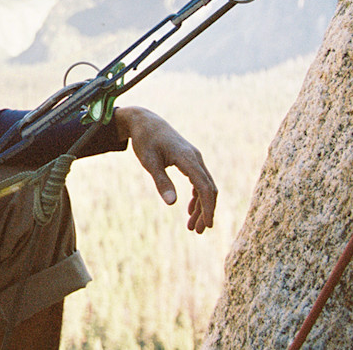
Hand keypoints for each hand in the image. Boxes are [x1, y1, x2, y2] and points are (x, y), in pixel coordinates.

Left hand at [114, 106, 217, 233]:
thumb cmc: (145, 141)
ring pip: (204, 186)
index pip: (204, 187)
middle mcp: (195, 158)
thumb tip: (172, 204)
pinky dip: (196, 196)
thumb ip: (161, 181)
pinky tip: (189, 209)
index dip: (208, 207)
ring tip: (192, 226)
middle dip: (206, 211)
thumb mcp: (149, 162)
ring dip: (201, 206)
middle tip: (198, 231)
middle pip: (208, 188)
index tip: (207, 225)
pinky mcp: (189, 159)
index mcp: (187, 158)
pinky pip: (199, 180)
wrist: (145, 122)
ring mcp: (194, 158)